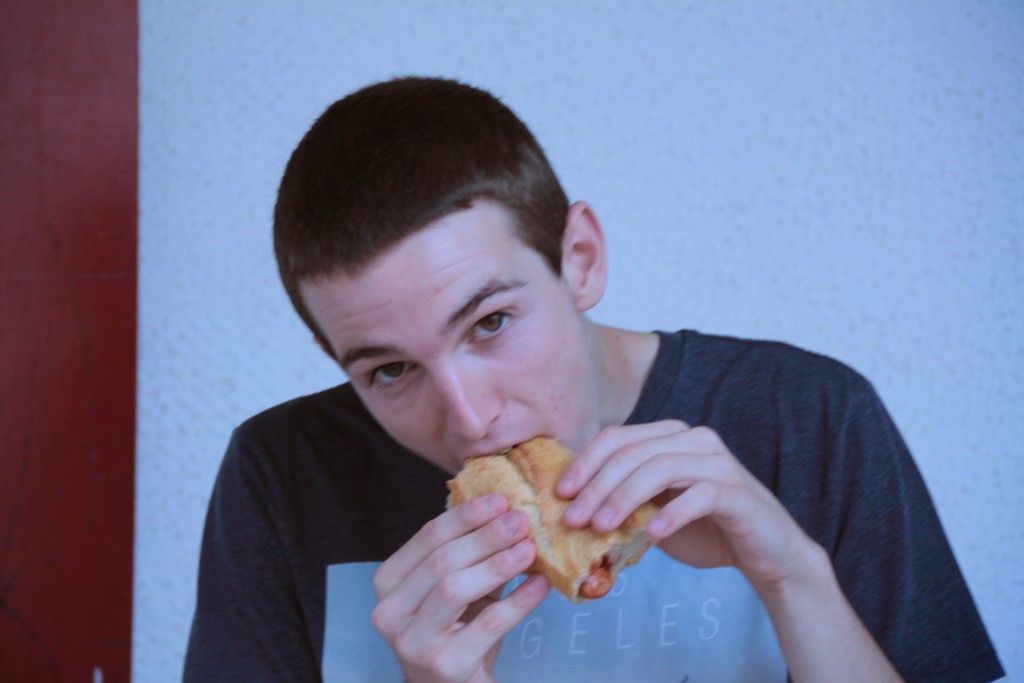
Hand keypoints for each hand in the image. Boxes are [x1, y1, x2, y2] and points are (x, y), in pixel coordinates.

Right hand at [371, 493, 549, 681]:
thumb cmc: (454, 628)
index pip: (428, 538)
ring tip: (529, 548)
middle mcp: (390, 612)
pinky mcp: (445, 667)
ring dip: (496, 564)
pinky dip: (518, 601)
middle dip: (485, 536)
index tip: (500, 499)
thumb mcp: (455, 585)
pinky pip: (488, 625)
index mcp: (389, 583)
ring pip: (454, 589)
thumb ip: (471, 552)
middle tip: (521, 520)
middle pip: (441, 561)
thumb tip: (508, 510)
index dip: (466, 515)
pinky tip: (540, 585)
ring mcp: (414, 643)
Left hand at [557, 420, 817, 590]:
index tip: (561, 493)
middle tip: (573, 518)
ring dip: (625, 498)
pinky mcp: (737, 492)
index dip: (585, 463)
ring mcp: (718, 462)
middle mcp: (694, 439)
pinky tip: (651, 535)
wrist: (765, 552)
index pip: (617, 437)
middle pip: (633, 452)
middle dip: (597, 485)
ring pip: (661, 467)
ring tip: (602, 527)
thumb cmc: (704, 529)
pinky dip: (672, 513)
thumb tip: (571, 508)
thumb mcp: (653, 510)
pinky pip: (700, 495)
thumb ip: (623, 499)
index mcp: (669, 436)